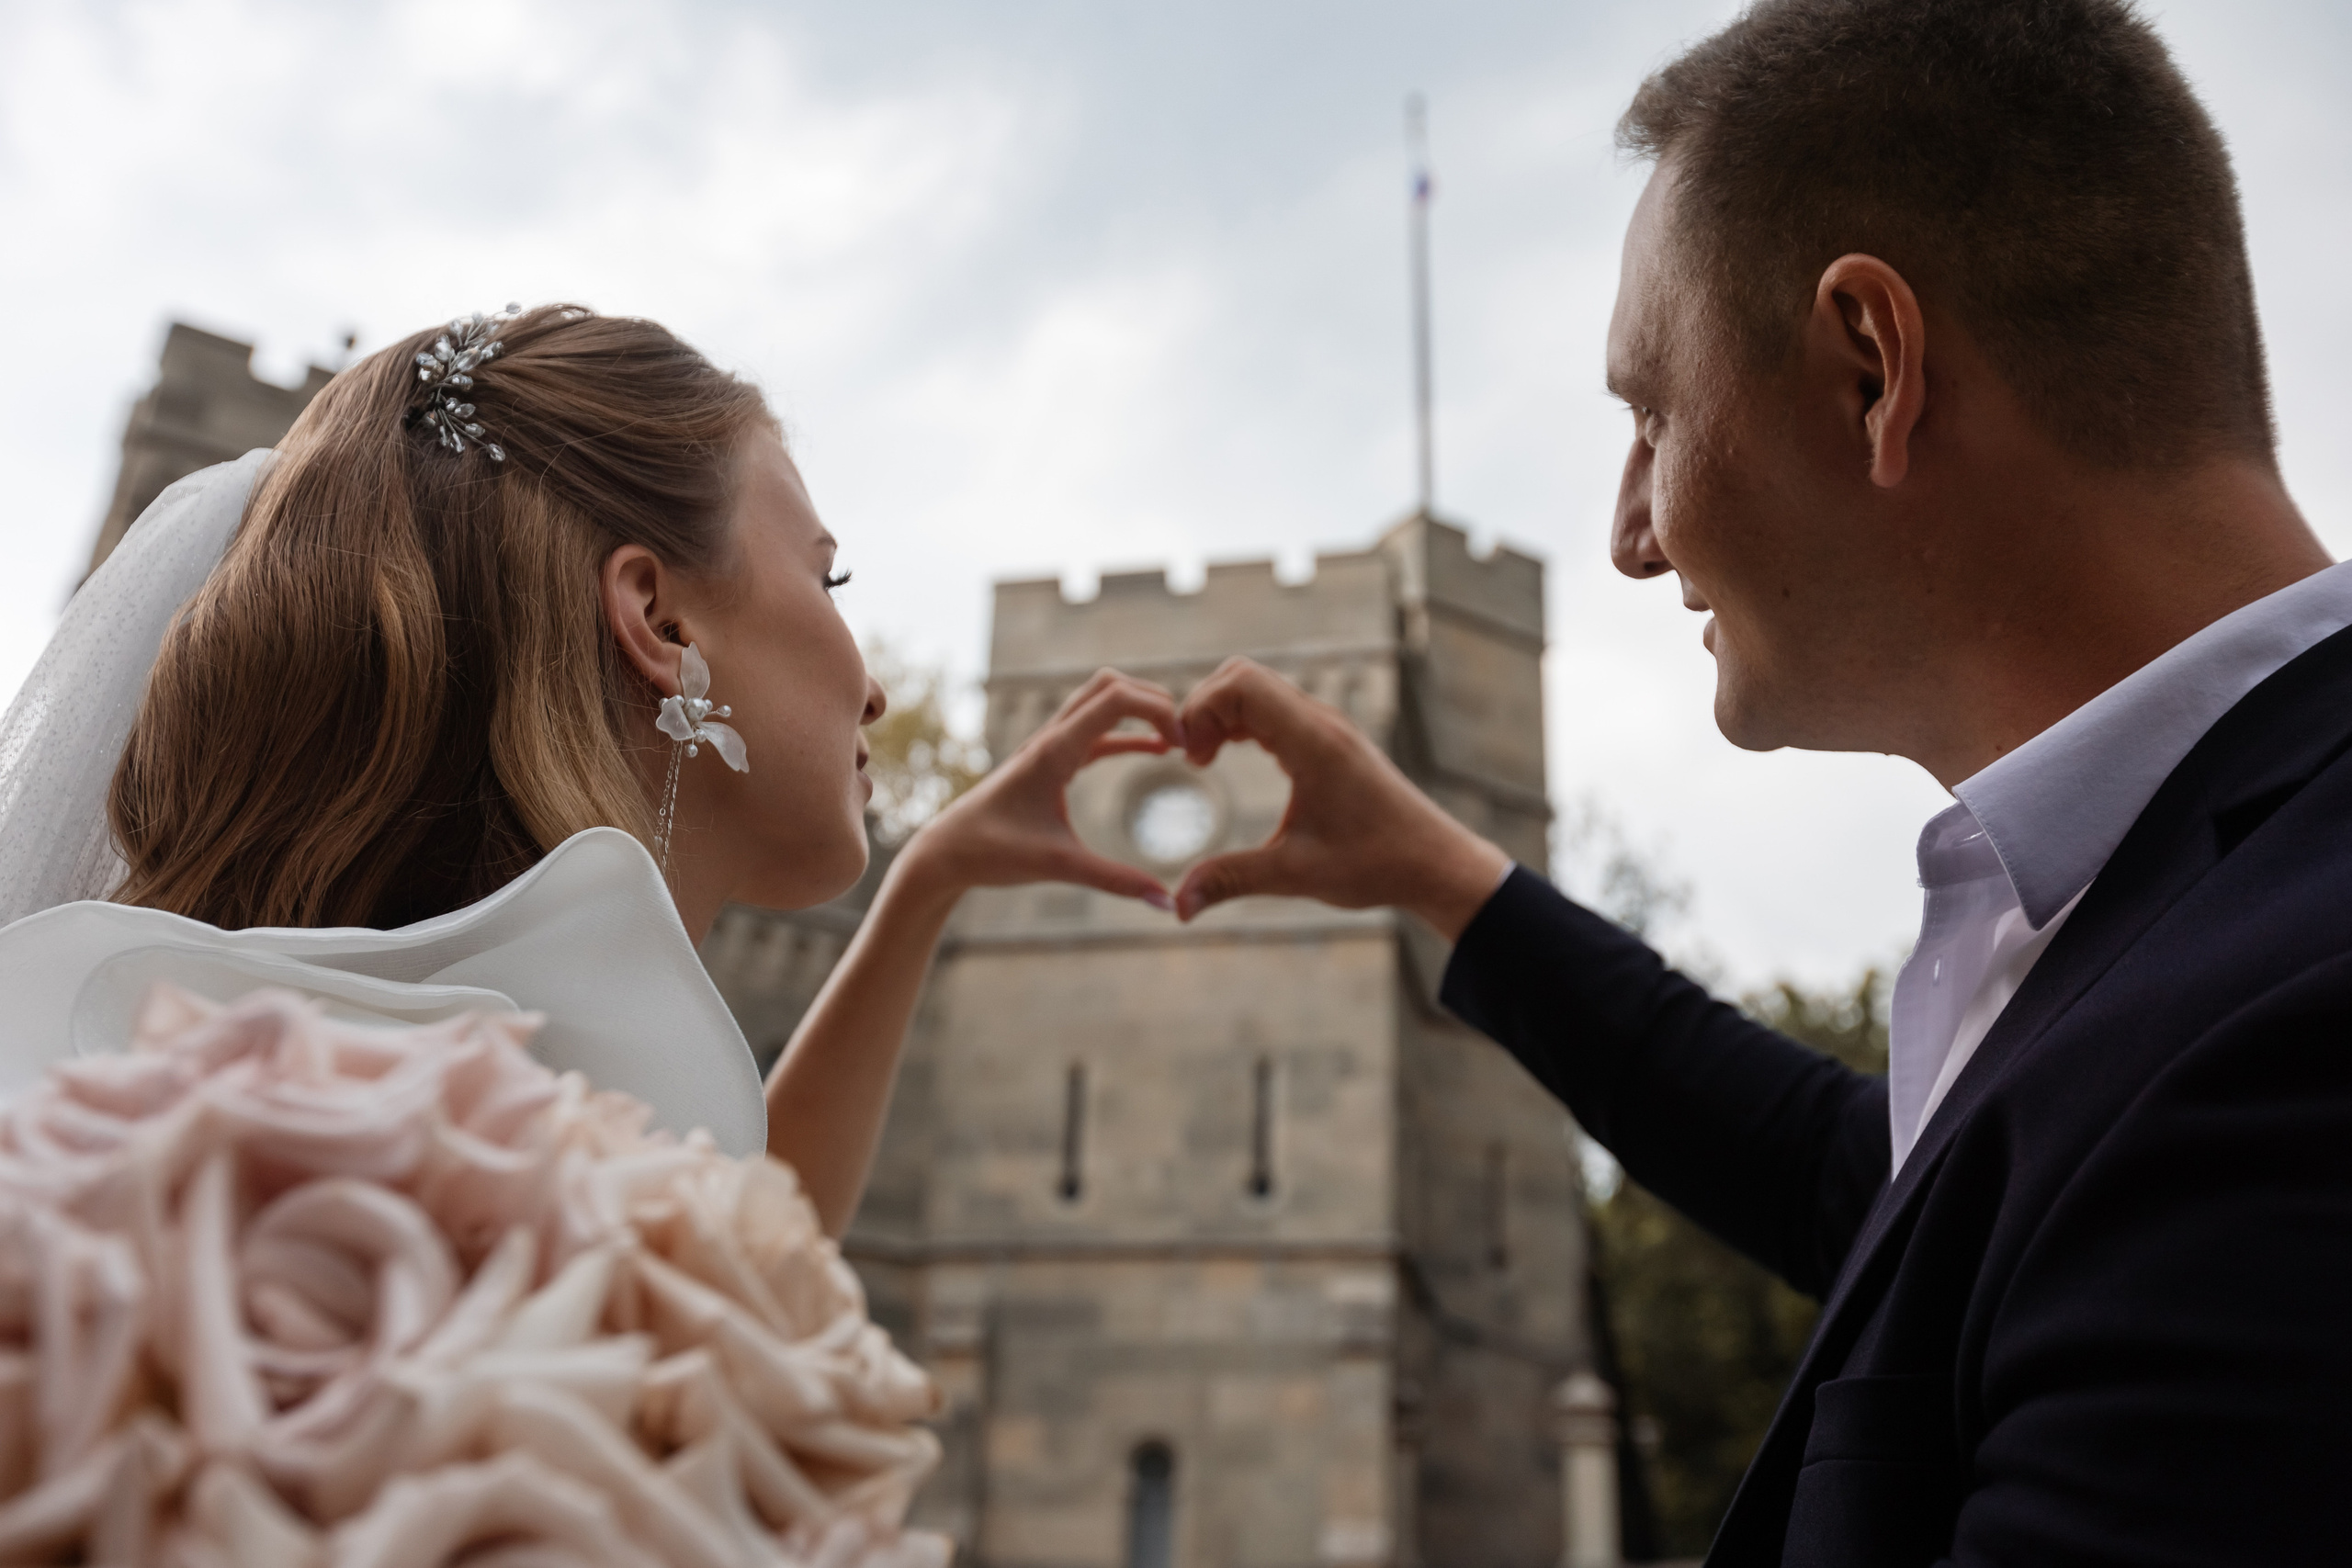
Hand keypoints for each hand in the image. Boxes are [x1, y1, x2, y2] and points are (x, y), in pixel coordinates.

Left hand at [894, 669, 1181, 909]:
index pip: (1115, 697)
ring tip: (1180, 741)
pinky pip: (1097, 734)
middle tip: (1189, 737)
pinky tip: (1156, 750)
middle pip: (1110, 685)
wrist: (946, 852)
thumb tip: (1168, 903)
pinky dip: (1129, 734)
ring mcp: (1050, 746)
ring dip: (1140, 710)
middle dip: (1154, 699)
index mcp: (1054, 750)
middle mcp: (1052, 738)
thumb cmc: (992, 853)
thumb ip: (1116, 881)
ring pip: (1101, 702)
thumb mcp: (1059, 866)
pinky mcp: (1051, 762)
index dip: (1158, 709)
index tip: (1184, 746)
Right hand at [1171, 657, 1510, 937]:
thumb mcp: (1297, 875)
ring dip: (1222, 715)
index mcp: (1313, 742)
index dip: (1201, 708)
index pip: (1242, 683)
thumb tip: (1177, 906)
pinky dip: (1243, 723)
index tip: (1188, 757)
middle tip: (1191, 759)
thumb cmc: (1377, 864)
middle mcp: (1320, 723)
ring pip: (1258, 689)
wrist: (1435, 863)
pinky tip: (1229, 757)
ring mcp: (1326, 728)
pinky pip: (1275, 710)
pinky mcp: (1329, 741)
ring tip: (1203, 760)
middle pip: (1242, 676)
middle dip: (1204, 708)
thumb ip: (1232, 880)